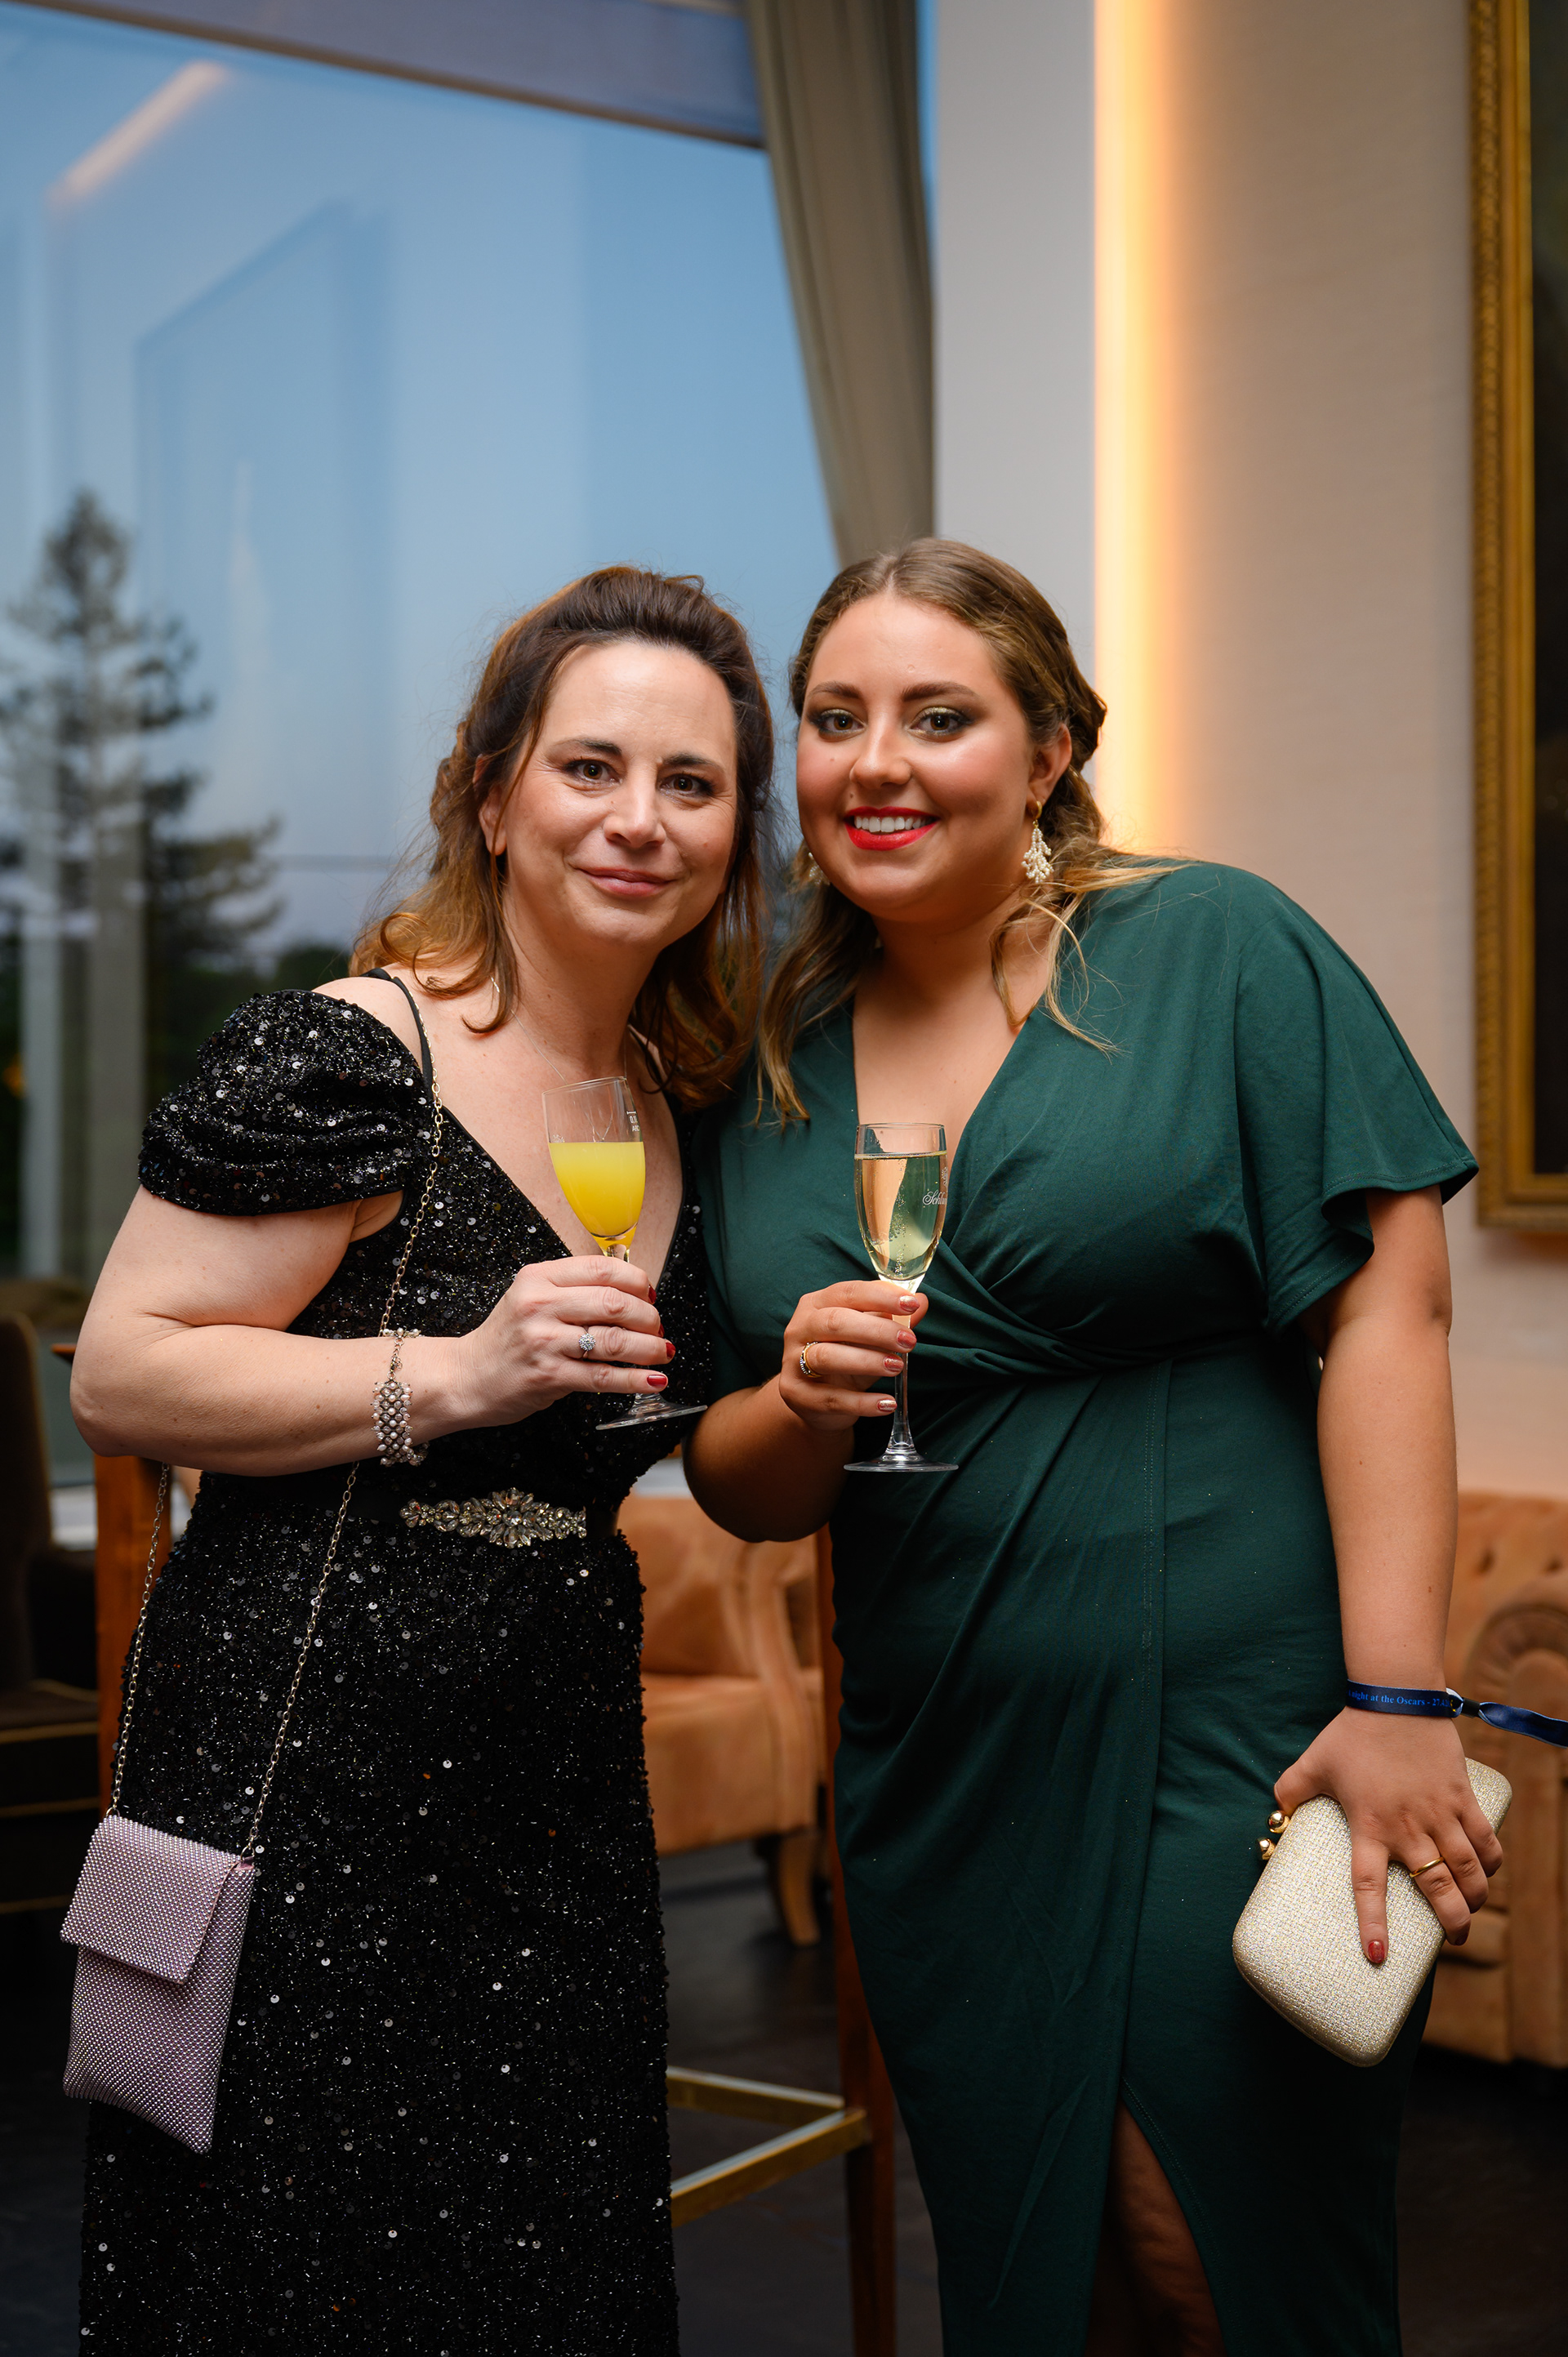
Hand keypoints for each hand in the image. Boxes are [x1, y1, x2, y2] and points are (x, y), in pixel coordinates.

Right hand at [437, 1257, 672, 1428]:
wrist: (466, 1376)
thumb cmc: (509, 1338)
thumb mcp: (531, 1297)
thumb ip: (573, 1289)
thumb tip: (634, 1294)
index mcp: (539, 1277)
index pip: (602, 1268)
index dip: (637, 1282)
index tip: (650, 1297)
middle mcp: (539, 1304)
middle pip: (614, 1303)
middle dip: (648, 1317)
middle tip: (658, 1329)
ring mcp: (543, 1341)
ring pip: (613, 1340)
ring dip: (649, 1348)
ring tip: (663, 1353)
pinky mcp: (547, 1376)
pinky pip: (602, 1376)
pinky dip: (635, 1380)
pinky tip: (654, 1381)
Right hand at [778, 1281, 925, 1434]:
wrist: (818, 1401)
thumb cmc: (847, 1358)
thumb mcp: (871, 1337)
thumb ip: (892, 1318)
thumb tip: (922, 1301)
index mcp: (816, 1304)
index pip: (848, 1293)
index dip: (880, 1296)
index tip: (911, 1304)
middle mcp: (799, 1328)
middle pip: (835, 1322)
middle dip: (877, 1330)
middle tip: (909, 1341)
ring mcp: (793, 1362)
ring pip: (827, 1357)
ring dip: (867, 1361)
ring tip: (897, 1367)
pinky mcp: (796, 1394)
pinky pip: (831, 1398)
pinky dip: (862, 1402)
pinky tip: (886, 1403)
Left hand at [1274, 1709, 1503, 1963]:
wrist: (1396, 1697)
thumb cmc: (1352, 1732)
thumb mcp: (1313, 1763)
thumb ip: (1291, 1791)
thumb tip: (1274, 1813)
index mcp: (1368, 1825)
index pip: (1368, 1885)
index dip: (1373, 1922)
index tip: (1377, 1955)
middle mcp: (1407, 1826)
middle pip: (1436, 1888)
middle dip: (1452, 1921)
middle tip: (1455, 1939)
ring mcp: (1439, 1813)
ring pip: (1468, 1870)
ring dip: (1475, 1897)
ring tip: (1472, 1912)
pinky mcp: (1462, 1797)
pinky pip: (1485, 1839)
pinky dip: (1491, 1860)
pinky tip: (1489, 1873)